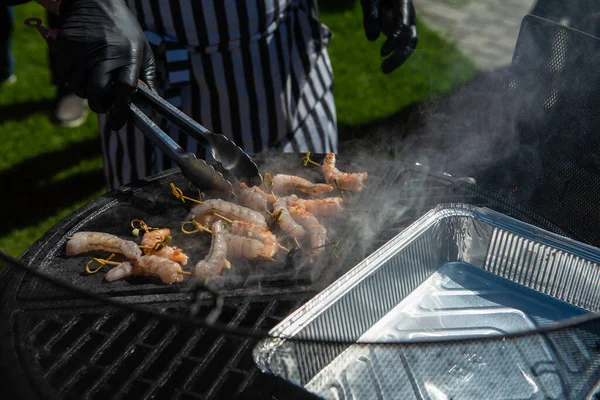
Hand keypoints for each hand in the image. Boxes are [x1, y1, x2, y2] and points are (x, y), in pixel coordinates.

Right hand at [56, 0, 155, 129]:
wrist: (96, 0)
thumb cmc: (125, 29)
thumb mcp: (143, 49)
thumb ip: (148, 76)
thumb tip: (155, 102)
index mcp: (128, 56)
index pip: (125, 91)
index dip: (121, 110)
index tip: (118, 122)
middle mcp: (105, 54)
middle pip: (97, 92)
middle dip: (100, 106)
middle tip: (104, 107)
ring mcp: (83, 50)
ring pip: (79, 87)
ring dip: (86, 94)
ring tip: (94, 87)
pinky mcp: (65, 46)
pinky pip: (65, 75)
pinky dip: (72, 80)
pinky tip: (81, 74)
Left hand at [360, 0, 417, 73]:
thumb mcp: (369, 1)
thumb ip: (370, 16)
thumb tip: (373, 39)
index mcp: (403, 3)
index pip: (403, 24)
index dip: (394, 39)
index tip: (382, 53)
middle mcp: (408, 14)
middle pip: (411, 37)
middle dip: (400, 55)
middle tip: (385, 69)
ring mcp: (406, 22)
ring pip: (407, 43)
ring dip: (397, 58)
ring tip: (385, 70)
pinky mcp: (399, 28)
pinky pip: (400, 43)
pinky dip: (394, 54)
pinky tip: (385, 65)